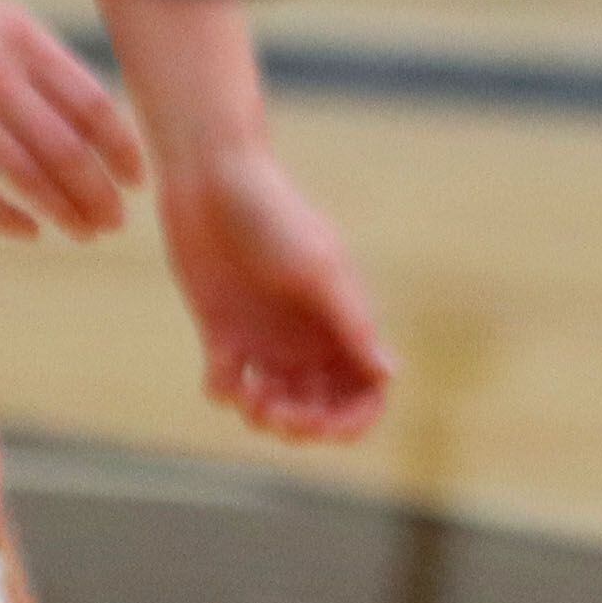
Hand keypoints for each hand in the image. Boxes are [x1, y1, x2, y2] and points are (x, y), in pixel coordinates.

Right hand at [0, 0, 143, 240]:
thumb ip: (44, 64)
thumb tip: (99, 121)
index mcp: (23, 37)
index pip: (92, 103)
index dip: (123, 149)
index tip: (137, 180)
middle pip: (66, 148)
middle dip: (99, 193)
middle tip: (114, 222)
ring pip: (25, 174)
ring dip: (63, 211)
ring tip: (83, 231)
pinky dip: (7, 218)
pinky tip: (28, 230)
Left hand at [157, 147, 391, 440]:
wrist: (211, 177)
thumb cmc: (274, 214)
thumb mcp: (318, 268)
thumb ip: (352, 322)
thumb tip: (391, 375)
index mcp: (340, 322)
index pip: (364, 390)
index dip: (354, 419)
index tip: (328, 425)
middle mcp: (306, 337)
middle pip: (321, 408)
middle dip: (306, 424)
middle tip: (279, 412)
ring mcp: (263, 337)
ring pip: (276, 405)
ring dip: (266, 417)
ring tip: (250, 396)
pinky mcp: (220, 332)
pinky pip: (227, 385)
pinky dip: (225, 392)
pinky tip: (221, 370)